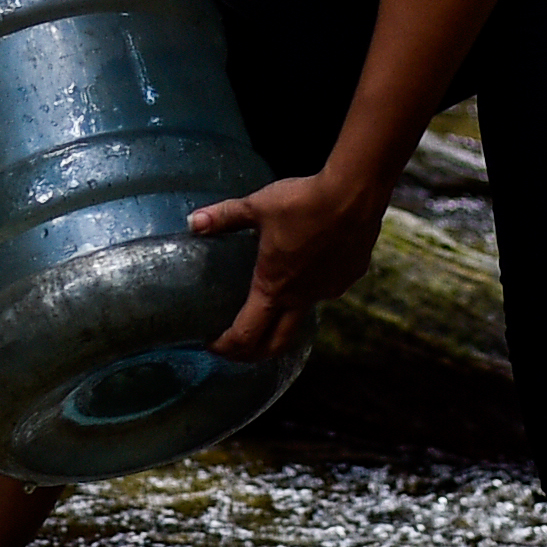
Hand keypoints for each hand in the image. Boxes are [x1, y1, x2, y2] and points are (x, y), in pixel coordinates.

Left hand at [193, 164, 388, 364]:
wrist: (354, 193)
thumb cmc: (302, 202)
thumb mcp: (256, 207)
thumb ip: (223, 217)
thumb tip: (192, 222)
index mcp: (274, 287)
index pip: (246, 335)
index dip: (227, 347)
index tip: (213, 344)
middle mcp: (302, 297)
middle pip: (277, 343)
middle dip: (254, 353)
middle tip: (237, 347)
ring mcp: (329, 290)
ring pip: (304, 313)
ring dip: (284, 317)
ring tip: (272, 301)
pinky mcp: (349, 276)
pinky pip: (326, 289)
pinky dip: (312, 287)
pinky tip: (308, 266)